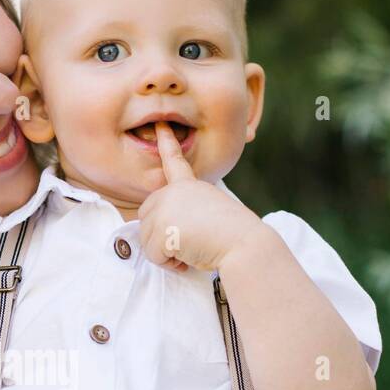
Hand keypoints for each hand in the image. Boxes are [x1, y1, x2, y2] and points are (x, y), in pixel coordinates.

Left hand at [137, 121, 264, 273]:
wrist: (244, 244)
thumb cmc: (235, 236)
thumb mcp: (211, 214)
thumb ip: (188, 213)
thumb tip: (170, 232)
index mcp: (190, 186)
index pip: (175, 162)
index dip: (166, 143)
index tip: (160, 124)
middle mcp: (174, 191)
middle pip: (146, 216)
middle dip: (160, 237)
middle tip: (187, 244)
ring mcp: (165, 207)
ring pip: (147, 240)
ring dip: (167, 254)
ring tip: (192, 249)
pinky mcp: (161, 227)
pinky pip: (153, 255)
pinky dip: (169, 264)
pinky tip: (188, 257)